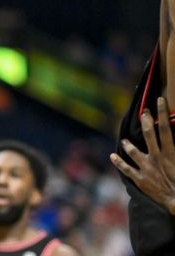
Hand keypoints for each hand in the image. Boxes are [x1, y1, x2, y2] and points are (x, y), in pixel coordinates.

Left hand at [111, 97, 174, 215]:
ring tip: (124, 140)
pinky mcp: (140, 179)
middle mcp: (157, 158)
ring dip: (128, 144)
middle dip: (146, 121)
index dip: (162, 114)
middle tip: (143, 112)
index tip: (159, 100)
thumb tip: (174, 137)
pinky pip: (126, 169)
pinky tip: (112, 156)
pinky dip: (118, 162)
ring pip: (134, 151)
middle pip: (149, 134)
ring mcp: (147, 168)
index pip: (166, 129)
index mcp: (171, 154)